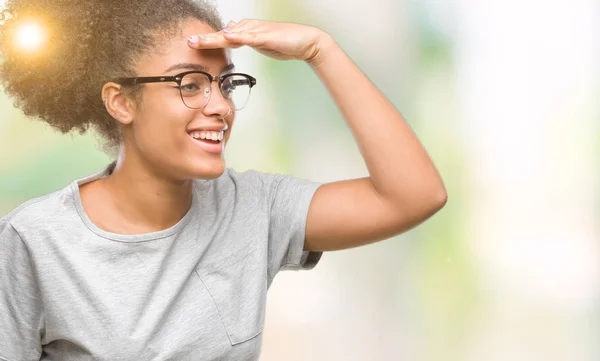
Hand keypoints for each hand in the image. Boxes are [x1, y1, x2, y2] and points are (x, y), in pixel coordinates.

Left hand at [187, 19, 333, 64]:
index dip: (207, 41)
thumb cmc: (285, 43)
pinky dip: (237, 37)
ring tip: (199, 41)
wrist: (306, 42)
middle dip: (205, 39)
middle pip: (223, 35)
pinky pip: (249, 37)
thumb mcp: (260, 41)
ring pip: (231, 35)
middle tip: (188, 41)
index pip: (223, 37)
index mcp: (246, 30)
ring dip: (215, 38)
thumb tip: (229, 34)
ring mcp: (256, 31)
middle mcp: (249, 28)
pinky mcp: (265, 36)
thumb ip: (245, 39)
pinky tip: (227, 36)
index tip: (192, 44)